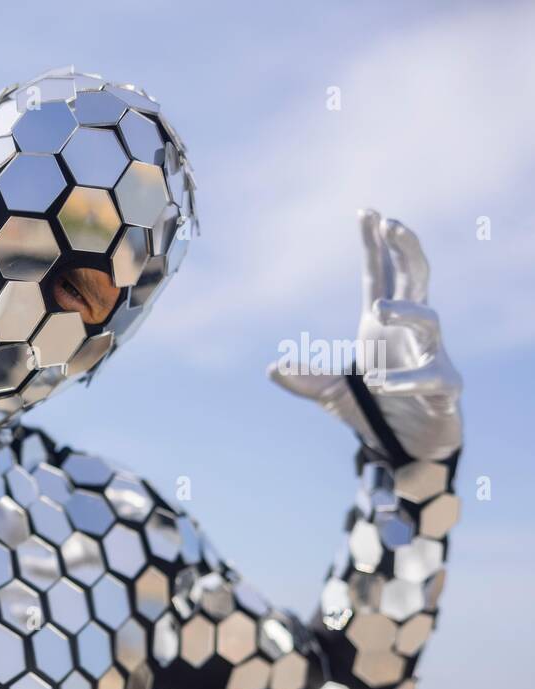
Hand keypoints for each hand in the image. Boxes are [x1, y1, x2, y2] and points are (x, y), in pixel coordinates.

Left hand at [267, 210, 461, 461]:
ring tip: (378, 310)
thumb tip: (274, 368)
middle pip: (416, 279)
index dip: (375, 245)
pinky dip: (403, 379)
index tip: (368, 211)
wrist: (407, 448)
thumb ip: (307, 379)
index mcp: (380, 326)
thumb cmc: (374, 409)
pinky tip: (376, 383)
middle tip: (393, 223)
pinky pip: (430, 377)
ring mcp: (430, 356)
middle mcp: (408, 334)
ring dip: (405, 311)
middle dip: (407, 249)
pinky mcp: (444, 387)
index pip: (380, 276)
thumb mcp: (331, 393)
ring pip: (429, 320)